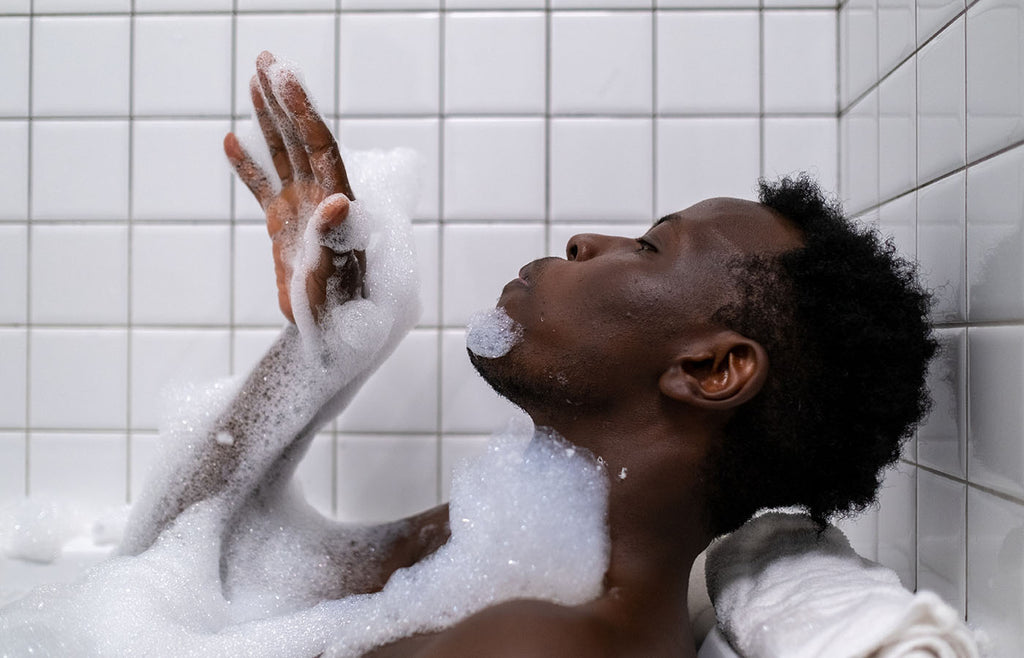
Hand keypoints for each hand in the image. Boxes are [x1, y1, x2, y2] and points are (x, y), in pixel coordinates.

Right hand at [224, 51, 362, 323]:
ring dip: (269, 120)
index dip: (304, 111)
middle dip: (286, 100)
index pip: (321, 148)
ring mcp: (302, 211)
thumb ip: (335, 241)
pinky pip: (264, 188)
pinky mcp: (285, 226)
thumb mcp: (334, 283)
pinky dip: (248, 166)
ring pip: (284, 155)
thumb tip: (339, 200)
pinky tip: (229, 140)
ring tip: (253, 80)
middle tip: (266, 58)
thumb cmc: (338, 317)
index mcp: (339, 206)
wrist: (330, 339)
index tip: (284, 76)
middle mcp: (324, 200)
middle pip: (303, 140)